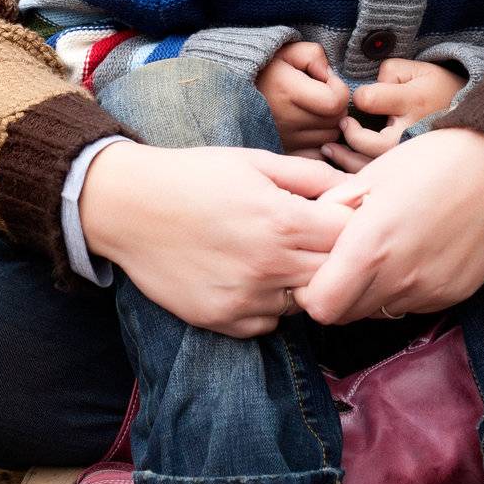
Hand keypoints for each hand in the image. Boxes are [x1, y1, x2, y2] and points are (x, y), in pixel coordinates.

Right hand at [79, 139, 355, 336]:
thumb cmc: (193, 175)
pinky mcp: (223, 320)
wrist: (129, 206)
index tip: (337, 216)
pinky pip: (269, 323)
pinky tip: (249, 275)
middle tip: (312, 238)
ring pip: (304, 303)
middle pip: (334, 276)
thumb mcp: (254, 160)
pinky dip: (269, 305)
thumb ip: (309, 176)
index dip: (351, 226)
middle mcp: (271, 267)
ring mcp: (247, 299)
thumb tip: (354, 188)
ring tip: (276, 254)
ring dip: (301, 282)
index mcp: (283, 221)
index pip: (351, 238)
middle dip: (333, 257)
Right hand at [255, 41, 350, 153]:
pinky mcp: (284, 152)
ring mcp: (284, 140)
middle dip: (336, 105)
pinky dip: (320, 142)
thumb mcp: (288, 50)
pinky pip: (317, 153)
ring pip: (329, 137)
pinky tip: (310, 127)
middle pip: (335, 121)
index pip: (335, 101)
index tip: (327, 79)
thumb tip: (328, 75)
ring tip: (313, 108)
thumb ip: (314, 55)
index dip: (338, 88)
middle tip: (321, 92)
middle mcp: (285, 120)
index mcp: (287, 91)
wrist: (234, 88)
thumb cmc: (266, 67)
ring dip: (329, 123)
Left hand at [295, 127, 483, 324]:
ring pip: (378, 312)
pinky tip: (412, 255)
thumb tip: (308, 228)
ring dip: (369, 293)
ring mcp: (429, 291)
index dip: (311, 291)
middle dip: (337, 293)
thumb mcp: (371, 174)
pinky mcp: (453, 295)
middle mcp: (400, 278)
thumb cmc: (429, 161)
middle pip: (346, 315)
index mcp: (371, 244)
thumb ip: (333, 208)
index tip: (316, 269)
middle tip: (345, 260)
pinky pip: (411, 306)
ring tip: (381, 254)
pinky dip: (401, 290)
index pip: (320, 306)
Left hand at [321, 59, 465, 171]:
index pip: (370, 100)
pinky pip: (381, 180)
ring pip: (373, 166)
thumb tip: (367, 91)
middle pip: (371, 143)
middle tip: (341, 124)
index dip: (359, 97)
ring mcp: (413, 156)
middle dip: (350, 135)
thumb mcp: (418, 70)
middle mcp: (412, 132)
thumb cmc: (437, 89)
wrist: (472, 117)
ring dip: (345, 159)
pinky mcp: (411, 170)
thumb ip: (390, 72)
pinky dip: (358, 176)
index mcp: (413, 102)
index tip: (358, 98)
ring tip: (328, 148)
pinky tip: (343, 167)